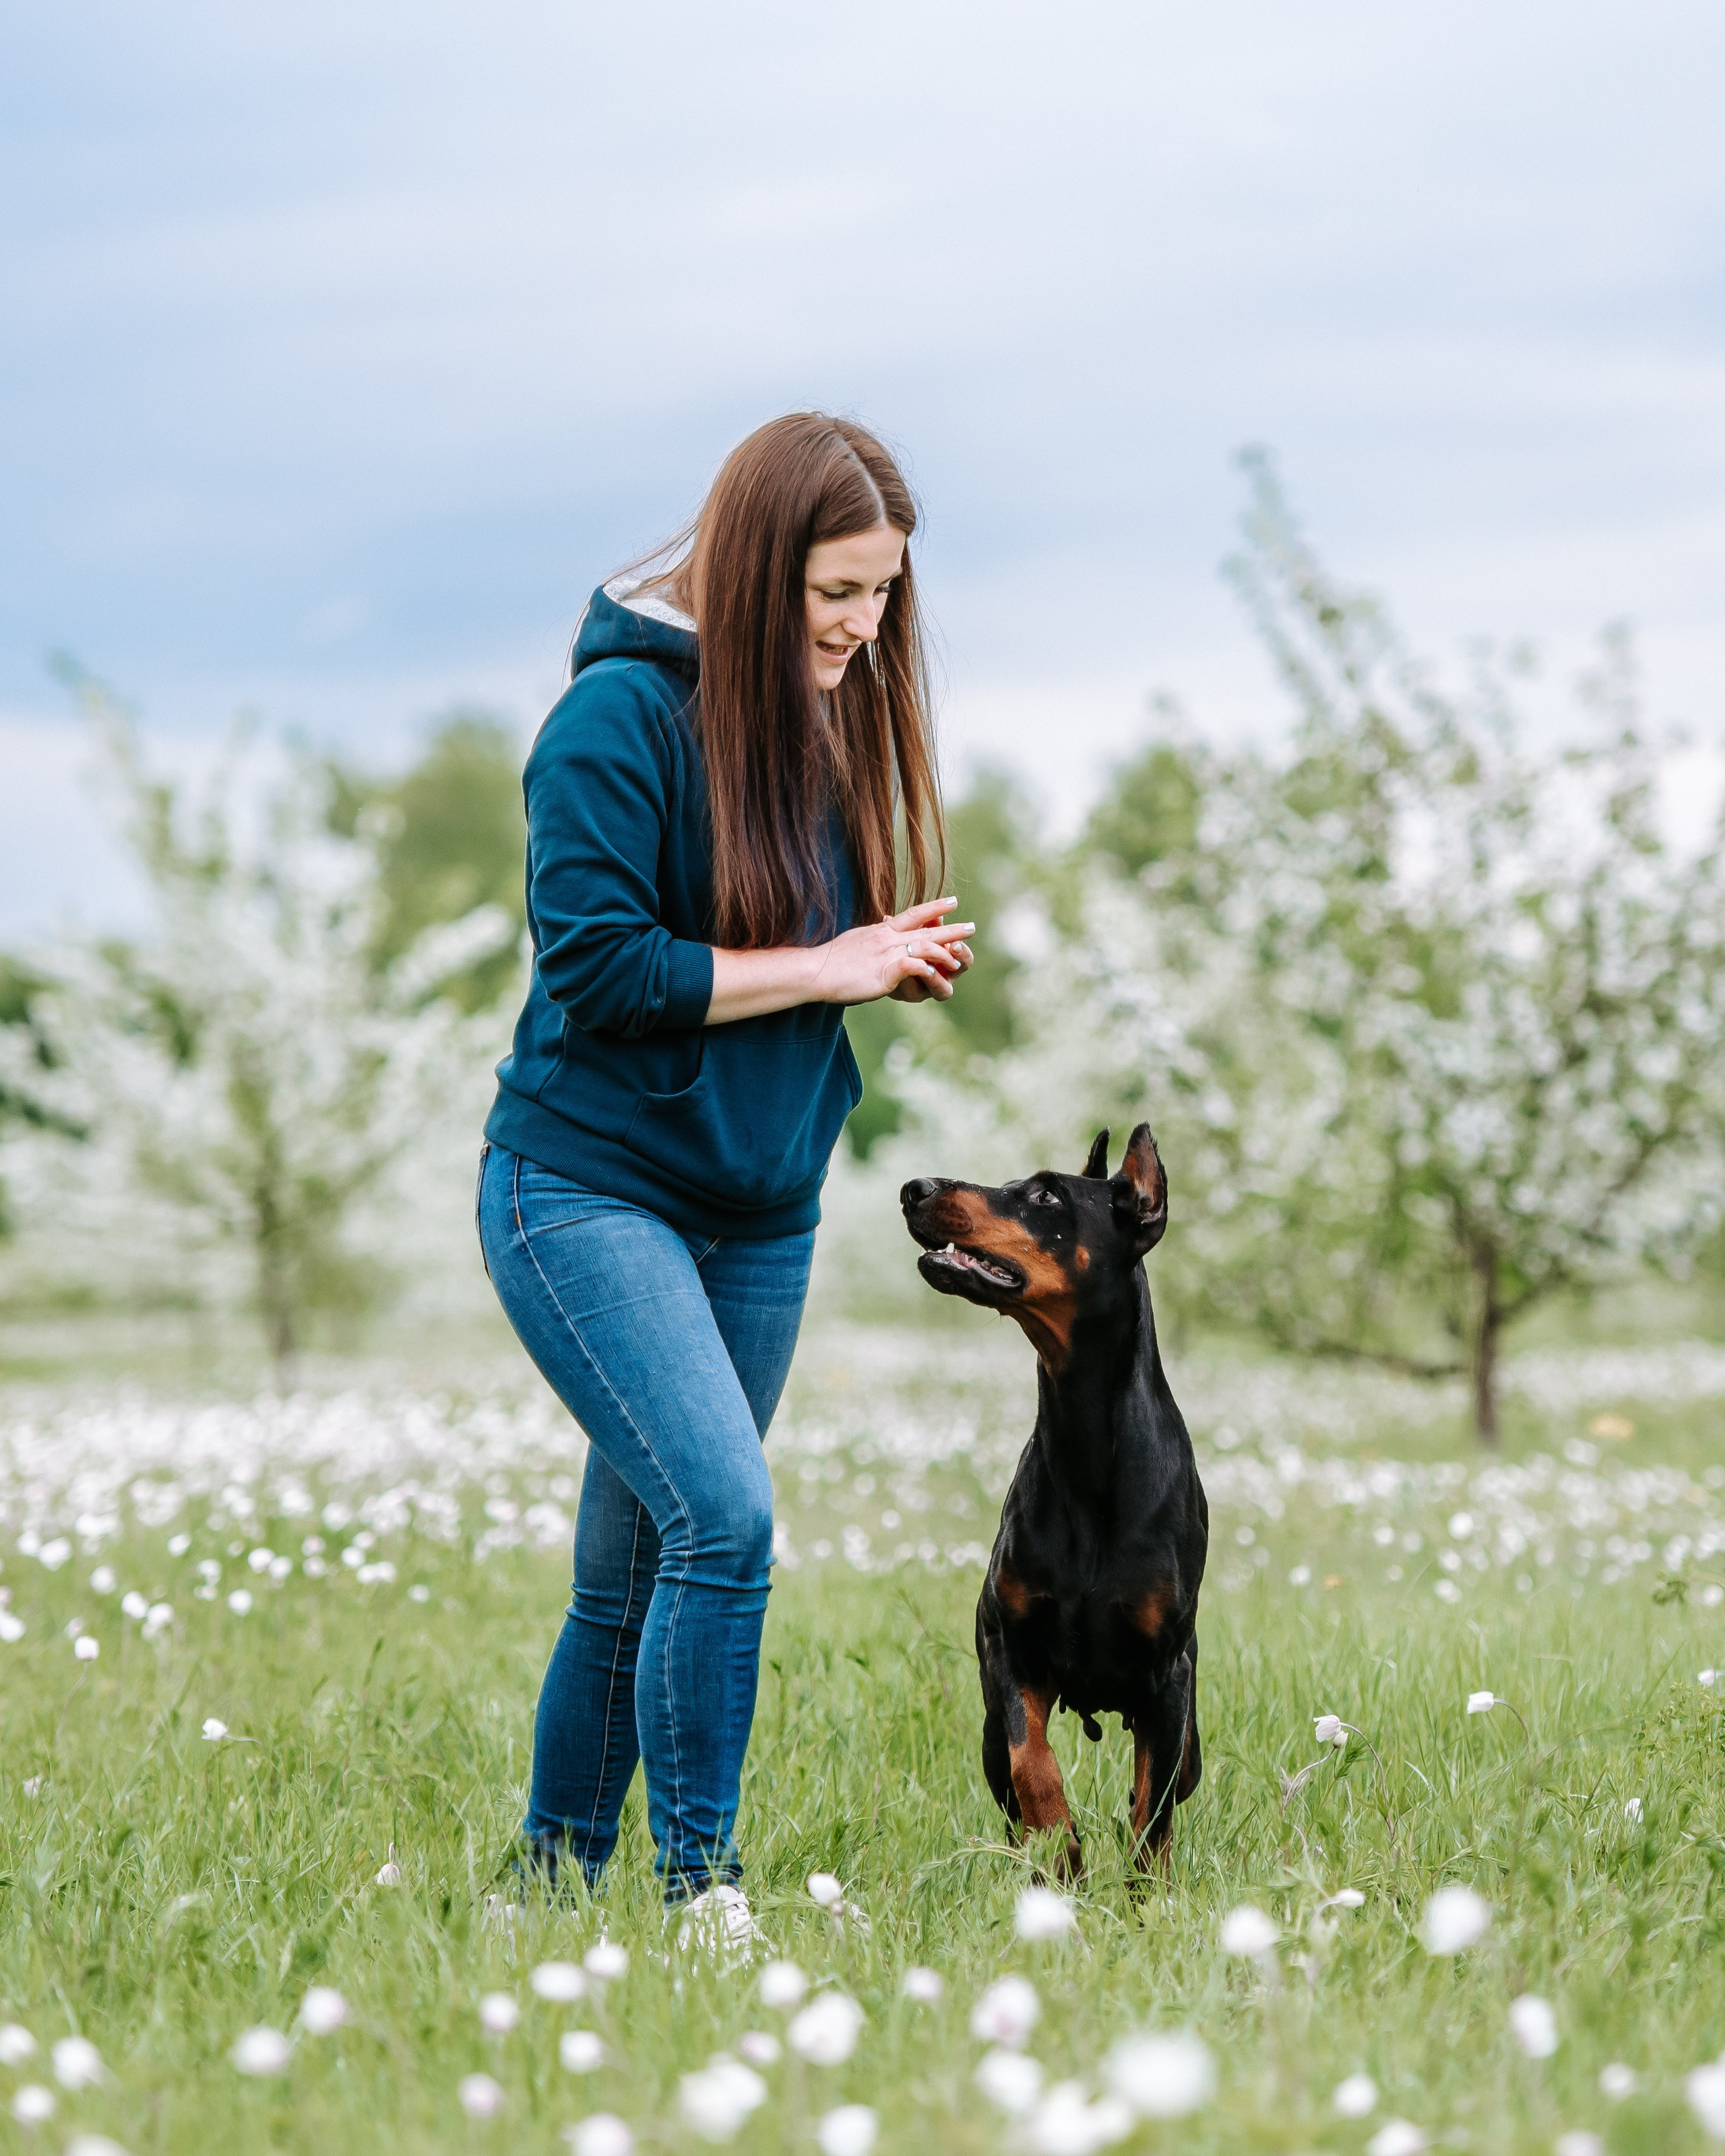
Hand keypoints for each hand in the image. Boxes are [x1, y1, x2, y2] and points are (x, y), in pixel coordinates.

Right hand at [809, 898, 974, 1005]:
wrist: (814, 970)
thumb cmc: (830, 960)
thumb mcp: (856, 941)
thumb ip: (872, 938)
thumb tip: (879, 932)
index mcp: (882, 930)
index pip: (914, 914)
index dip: (935, 907)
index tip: (953, 901)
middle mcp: (888, 938)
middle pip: (927, 928)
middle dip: (952, 929)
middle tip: (972, 927)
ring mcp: (887, 953)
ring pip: (926, 945)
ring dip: (946, 952)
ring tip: (960, 959)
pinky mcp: (885, 971)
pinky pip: (912, 966)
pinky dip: (926, 969)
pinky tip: (934, 975)